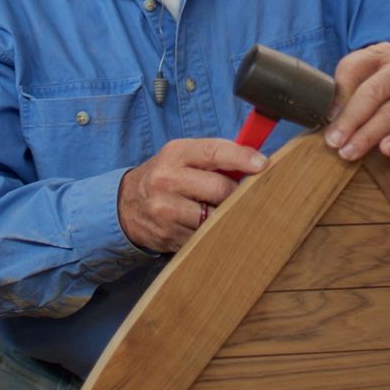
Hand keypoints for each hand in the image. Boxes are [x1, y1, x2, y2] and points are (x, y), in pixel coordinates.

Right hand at [118, 138, 266, 252]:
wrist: (127, 204)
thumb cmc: (166, 176)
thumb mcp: (183, 156)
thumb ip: (215, 156)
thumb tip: (256, 162)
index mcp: (176, 154)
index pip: (214, 152)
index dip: (241, 158)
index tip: (262, 165)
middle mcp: (167, 180)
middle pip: (219, 189)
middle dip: (237, 194)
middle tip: (244, 196)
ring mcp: (166, 210)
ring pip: (214, 217)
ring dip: (227, 216)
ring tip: (226, 212)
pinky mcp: (168, 235)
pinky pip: (204, 237)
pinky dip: (214, 233)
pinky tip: (211, 227)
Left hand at [323, 43, 389, 160]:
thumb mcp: (377, 70)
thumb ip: (353, 85)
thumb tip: (331, 115)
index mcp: (381, 54)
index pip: (353, 68)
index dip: (338, 94)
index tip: (327, 117)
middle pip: (372, 93)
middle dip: (350, 119)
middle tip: (334, 141)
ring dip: (368, 135)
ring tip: (350, 152)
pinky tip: (385, 150)